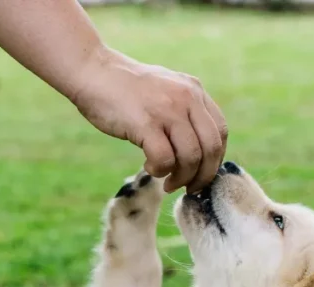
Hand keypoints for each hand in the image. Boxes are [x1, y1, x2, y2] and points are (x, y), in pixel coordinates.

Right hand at [69, 48, 227, 193]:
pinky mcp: (146, 123)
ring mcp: (167, 109)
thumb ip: (184, 112)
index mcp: (195, 91)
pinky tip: (149, 167)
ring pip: (191, 157)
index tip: (201, 174)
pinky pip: (165, 160)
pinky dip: (160, 171)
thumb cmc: (125, 90)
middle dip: (202, 176)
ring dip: (181, 178)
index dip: (214, 160)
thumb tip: (198, 152)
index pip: (220, 133)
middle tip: (188, 188)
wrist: (93, 71)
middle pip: (210, 148)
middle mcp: (186, 98)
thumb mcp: (165, 92)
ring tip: (167, 182)